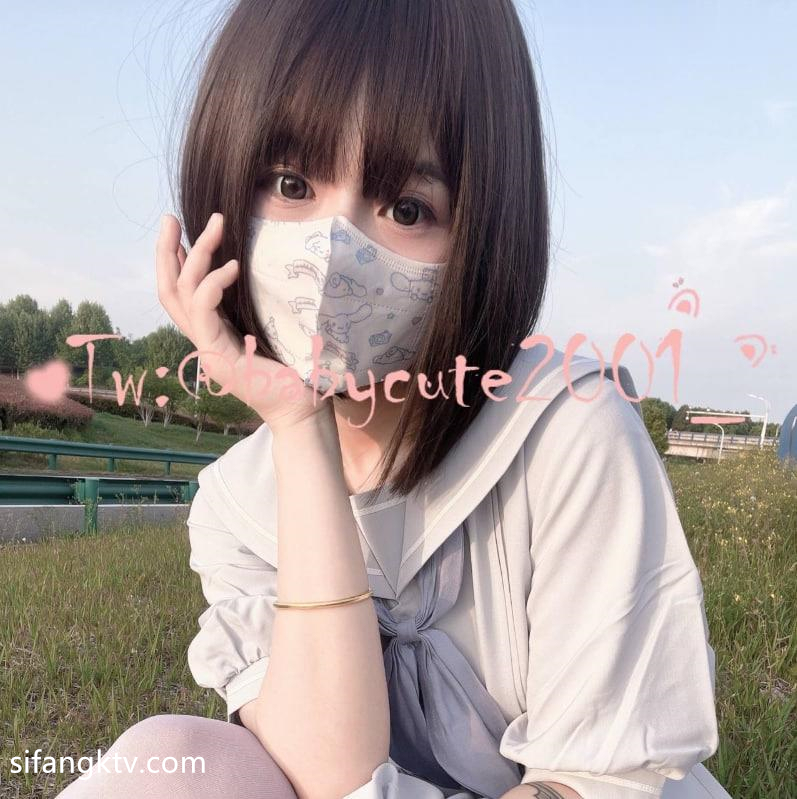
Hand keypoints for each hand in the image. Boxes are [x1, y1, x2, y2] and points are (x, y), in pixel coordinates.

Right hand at [155, 211, 327, 433]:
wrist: (302, 410)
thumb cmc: (297, 370)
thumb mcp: (273, 327)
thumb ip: (257, 304)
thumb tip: (260, 270)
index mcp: (215, 333)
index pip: (182, 293)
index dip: (176, 261)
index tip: (183, 230)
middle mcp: (205, 340)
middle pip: (169, 291)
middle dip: (166, 252)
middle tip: (170, 218)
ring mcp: (208, 350)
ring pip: (182, 294)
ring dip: (196, 255)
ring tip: (215, 225)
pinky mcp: (219, 356)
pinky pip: (203, 312)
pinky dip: (212, 285)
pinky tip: (232, 267)